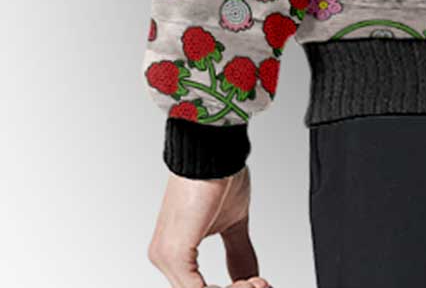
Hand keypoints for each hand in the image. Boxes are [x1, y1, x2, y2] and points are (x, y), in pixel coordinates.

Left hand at [147, 165, 269, 287]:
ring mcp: (165, 256)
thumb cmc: (216, 174)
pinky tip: (247, 282)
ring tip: (258, 282)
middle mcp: (164, 256)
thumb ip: (238, 254)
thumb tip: (250, 278)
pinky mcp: (174, 254)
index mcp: (174, 251)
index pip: (200, 287)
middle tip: (261, 284)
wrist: (212, 150)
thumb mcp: (233, 224)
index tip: (257, 283)